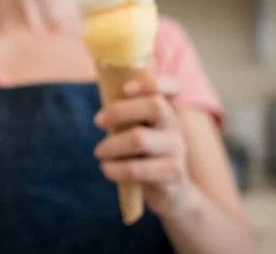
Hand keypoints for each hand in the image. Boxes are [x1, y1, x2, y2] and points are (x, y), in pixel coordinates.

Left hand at [93, 75, 193, 217]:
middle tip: (97, 121)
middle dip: (119, 111)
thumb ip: (125, 115)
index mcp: (167, 110)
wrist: (173, 192)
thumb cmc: (145, 154)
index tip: (125, 89)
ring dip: (111, 145)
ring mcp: (178, 150)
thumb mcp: (138, 130)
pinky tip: (107, 169)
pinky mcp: (173, 174)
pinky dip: (116, 168)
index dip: (150, 82)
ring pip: (140, 138)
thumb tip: (99, 108)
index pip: (172, 86)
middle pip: (154, 105)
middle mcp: (176, 126)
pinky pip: (138, 168)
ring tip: (99, 152)